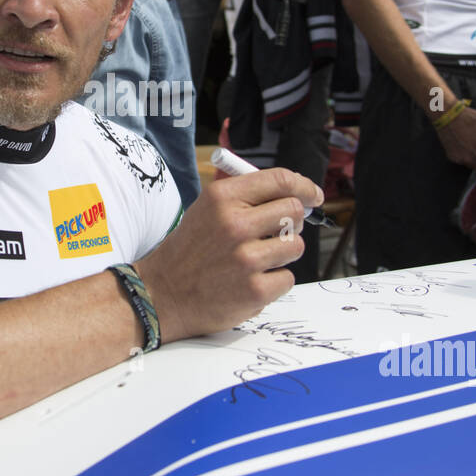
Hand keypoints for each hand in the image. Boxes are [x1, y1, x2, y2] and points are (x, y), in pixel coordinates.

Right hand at [135, 168, 324, 342]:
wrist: (162, 294)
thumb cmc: (190, 251)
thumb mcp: (206, 209)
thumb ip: (245, 195)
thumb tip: (294, 188)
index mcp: (222, 198)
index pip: (280, 180)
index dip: (304, 186)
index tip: (313, 195)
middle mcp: (235, 224)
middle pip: (295, 211)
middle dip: (293, 222)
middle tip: (277, 233)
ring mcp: (246, 259)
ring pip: (296, 245)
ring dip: (282, 253)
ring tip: (256, 260)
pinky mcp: (255, 290)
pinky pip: (288, 278)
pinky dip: (274, 281)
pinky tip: (249, 282)